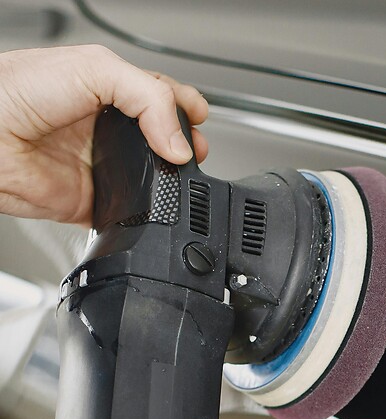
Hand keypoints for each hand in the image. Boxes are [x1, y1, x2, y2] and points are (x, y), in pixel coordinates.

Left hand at [0, 44, 208, 225]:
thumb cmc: (18, 89)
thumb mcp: (96, 69)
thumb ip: (147, 98)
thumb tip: (180, 143)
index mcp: (109, 92)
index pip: (161, 98)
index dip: (184, 107)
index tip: (199, 117)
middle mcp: (107, 130)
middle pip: (163, 141)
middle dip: (187, 145)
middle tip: (196, 149)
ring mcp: (102, 166)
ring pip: (153, 179)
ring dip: (173, 181)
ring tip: (181, 174)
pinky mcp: (94, 203)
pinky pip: (131, 213)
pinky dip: (147, 213)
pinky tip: (154, 203)